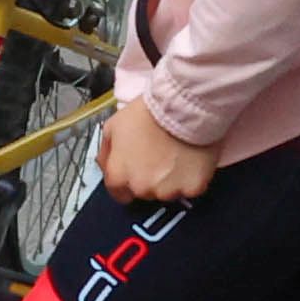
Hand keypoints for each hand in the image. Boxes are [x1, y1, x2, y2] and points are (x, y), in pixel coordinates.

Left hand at [97, 101, 215, 205]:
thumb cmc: (149, 113)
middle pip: (144, 191)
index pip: (119, 193)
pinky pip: (191, 188)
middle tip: (158, 154)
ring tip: (177, 154)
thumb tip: (106, 164)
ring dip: (171, 179)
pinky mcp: (193, 188)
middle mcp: (143, 189)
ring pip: (168, 192)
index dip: (127, 179)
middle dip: (150, 178)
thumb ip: (107, 152)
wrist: (183, 108)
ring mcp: (169, 191)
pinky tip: (191, 158)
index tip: (136, 169)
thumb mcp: (113, 126)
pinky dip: (191, 177)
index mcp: (120, 176)